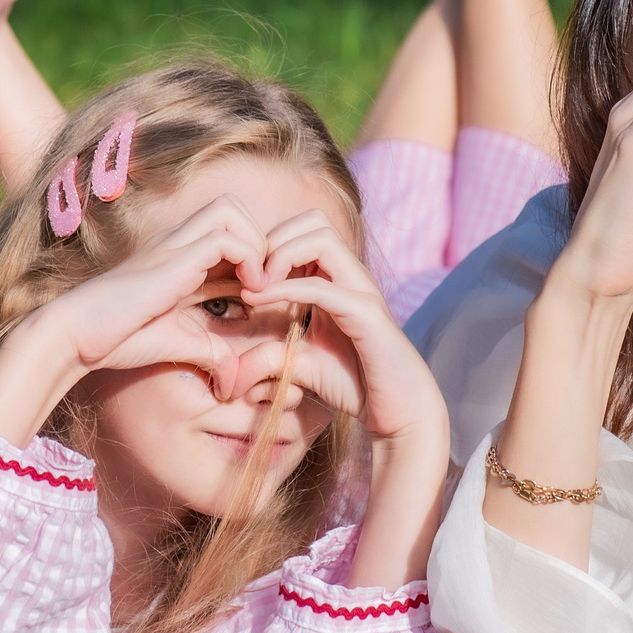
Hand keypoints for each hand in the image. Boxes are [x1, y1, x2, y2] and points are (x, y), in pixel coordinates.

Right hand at [40, 196, 271, 379]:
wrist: (76, 335)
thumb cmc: (118, 339)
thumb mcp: (178, 344)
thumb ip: (209, 353)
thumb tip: (233, 382)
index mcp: (179, 258)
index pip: (229, 235)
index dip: (254, 257)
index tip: (261, 295)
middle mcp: (178, 242)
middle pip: (231, 207)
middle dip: (258, 238)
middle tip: (264, 282)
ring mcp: (175, 245)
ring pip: (230, 209)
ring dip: (256, 242)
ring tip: (259, 284)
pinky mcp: (174, 257)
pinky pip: (227, 236)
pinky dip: (249, 258)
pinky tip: (248, 292)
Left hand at [234, 211, 448, 447]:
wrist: (398, 411)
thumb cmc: (354, 385)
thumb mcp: (301, 362)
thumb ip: (272, 351)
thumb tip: (233, 361)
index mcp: (337, 279)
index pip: (304, 229)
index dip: (269, 243)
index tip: (242, 275)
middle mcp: (352, 276)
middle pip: (313, 221)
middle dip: (274, 239)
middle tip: (249, 275)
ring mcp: (362, 291)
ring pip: (322, 238)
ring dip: (281, 255)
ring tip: (256, 286)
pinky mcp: (366, 314)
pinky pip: (322, 286)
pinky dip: (285, 288)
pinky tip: (258, 301)